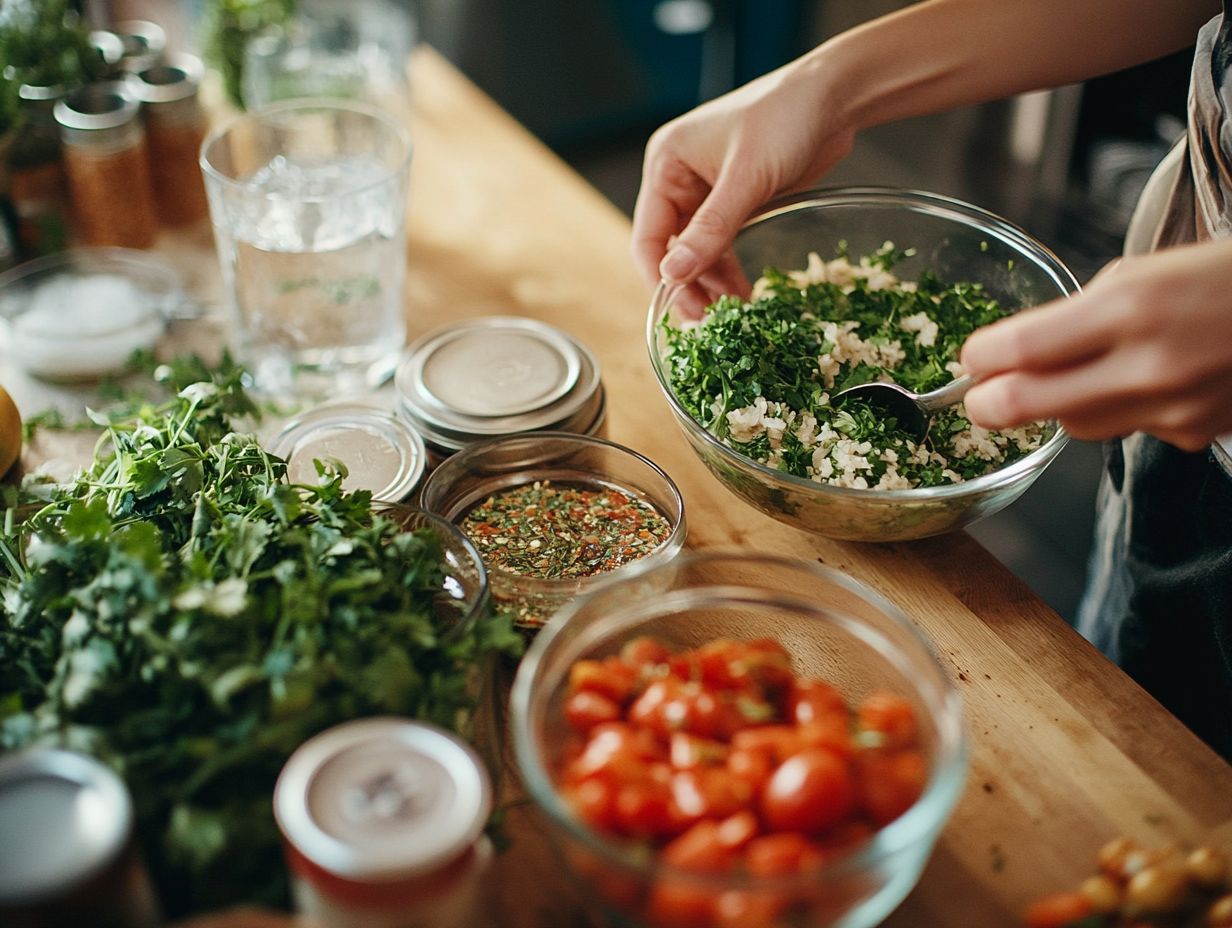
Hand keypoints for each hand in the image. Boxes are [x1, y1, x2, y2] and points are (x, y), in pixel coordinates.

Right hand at [631, 53, 855, 312]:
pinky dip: (730, 270)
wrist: (834, 97)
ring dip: (711, 283)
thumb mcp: (745, 179)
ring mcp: (708, 190)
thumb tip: (673, 275)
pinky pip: (723, 244)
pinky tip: (742, 294)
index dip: (660, 277)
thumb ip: (710, 230)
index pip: (648, 235)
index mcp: (666, 164)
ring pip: (698, 251)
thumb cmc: (785, 119)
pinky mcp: (736, 200)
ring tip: (731, 315)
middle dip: (688, 286)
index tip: (680, 312)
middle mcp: (680, 178)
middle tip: (708, 323)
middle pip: (671, 248)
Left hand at [960, 239, 1231, 450]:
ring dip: (1055, 407)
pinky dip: (1116, 411)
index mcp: (1132, 307)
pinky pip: (1124, 431)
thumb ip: (1073, 316)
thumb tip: (1008, 355)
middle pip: (1031, 405)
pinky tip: (1142, 382)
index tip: (970, 359)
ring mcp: (1173, 408)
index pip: (1022, 349)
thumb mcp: (1140, 274)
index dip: (980, 358)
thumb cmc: (1217, 279)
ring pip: (1072, 426)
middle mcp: (1150, 364)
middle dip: (989, 404)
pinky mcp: (1190, 434)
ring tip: (1068, 377)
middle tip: (976, 399)